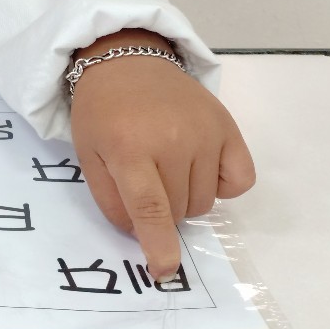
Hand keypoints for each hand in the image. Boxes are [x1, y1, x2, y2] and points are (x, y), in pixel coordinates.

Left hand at [68, 31, 254, 281]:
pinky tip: (201, 166)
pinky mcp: (228, 126)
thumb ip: (112, 201)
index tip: (164, 270)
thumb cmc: (102, 111)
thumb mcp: (89, 155)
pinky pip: (239, 181)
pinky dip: (222, 185)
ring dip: (187, 198)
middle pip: (179, 210)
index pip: (150, 208)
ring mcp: (205, 131)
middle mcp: (173, 139)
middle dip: (162, 210)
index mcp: (129, 147)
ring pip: (206, 201)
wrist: (126, 58)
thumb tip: (144, 238)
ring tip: (167, 166)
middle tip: (146, 179)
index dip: (159, 245)